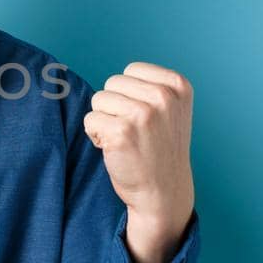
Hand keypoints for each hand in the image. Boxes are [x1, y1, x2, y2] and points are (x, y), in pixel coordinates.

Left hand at [83, 61, 194, 262]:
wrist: (164, 192)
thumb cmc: (158, 148)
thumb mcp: (169, 109)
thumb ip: (148, 86)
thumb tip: (84, 72)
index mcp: (177, 85)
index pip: (131, 70)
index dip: (130, 95)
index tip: (147, 119)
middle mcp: (163, 97)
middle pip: (112, 83)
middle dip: (115, 107)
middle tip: (134, 132)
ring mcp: (143, 114)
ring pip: (99, 100)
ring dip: (105, 121)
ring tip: (126, 140)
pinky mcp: (121, 132)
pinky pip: (90, 120)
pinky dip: (96, 136)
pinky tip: (116, 150)